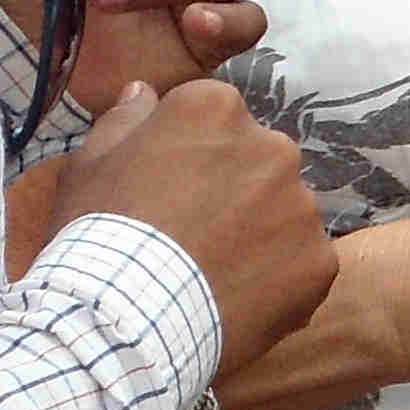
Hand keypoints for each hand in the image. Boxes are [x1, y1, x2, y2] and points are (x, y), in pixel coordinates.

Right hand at [55, 80, 336, 366]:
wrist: (126, 317)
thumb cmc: (100, 232)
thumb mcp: (90, 164)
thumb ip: (126, 119)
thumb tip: (145, 92)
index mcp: (217, 108)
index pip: (215, 119)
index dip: (190, 156)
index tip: (168, 189)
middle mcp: (273, 145)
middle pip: (258, 162)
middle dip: (234, 189)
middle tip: (193, 233)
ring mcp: (302, 205)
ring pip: (285, 212)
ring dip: (260, 232)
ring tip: (215, 271)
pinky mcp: (319, 260)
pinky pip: (303, 263)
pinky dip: (279, 279)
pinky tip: (239, 297)